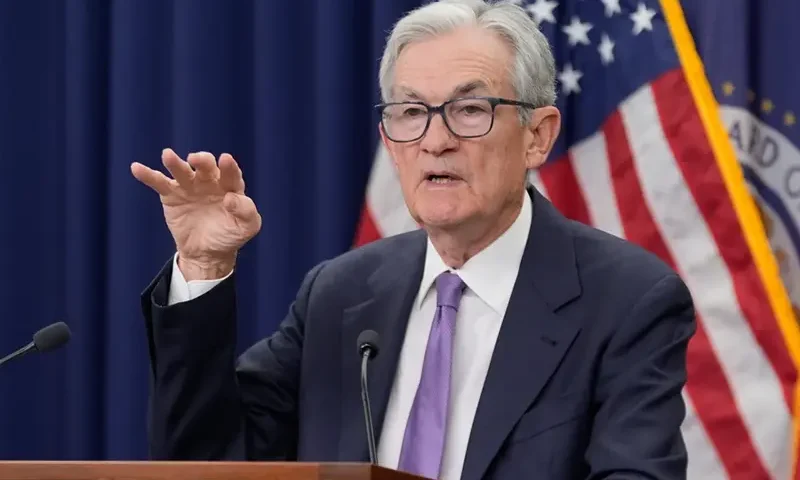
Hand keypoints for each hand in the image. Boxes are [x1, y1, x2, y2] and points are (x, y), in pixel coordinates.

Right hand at [131, 149, 261, 279]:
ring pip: (181, 171)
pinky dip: (147, 175)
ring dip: (175, 163)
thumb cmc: (230, 235)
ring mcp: (190, 186)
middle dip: (202, 161)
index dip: (229, 166)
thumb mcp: (247, 227)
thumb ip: (246, 211)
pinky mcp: (171, 195)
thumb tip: (231, 198)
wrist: (208, 253)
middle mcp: (210, 181)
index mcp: (231, 185)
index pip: (231, 173)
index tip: (225, 160)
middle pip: (206, 166)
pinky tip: (136, 168)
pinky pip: (159, 183)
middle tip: (197, 160)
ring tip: (167, 155)